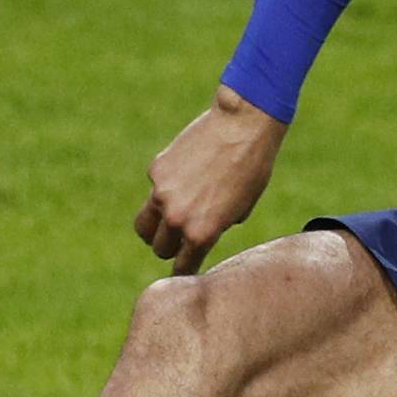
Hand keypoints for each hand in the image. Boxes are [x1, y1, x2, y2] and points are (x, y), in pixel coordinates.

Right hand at [135, 85, 287, 273]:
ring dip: (153, 228)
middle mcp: (177, 218)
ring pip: (144, 225)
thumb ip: (217, 226)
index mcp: (202, 233)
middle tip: (179, 241)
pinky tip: (187, 172)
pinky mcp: (156, 171)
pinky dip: (166, 188)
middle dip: (170, 248)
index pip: (182, 267)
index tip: (184, 271)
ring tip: (166, 220)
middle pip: (159, 248)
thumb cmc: (253, 167)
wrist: (242, 124)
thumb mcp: (241, 207)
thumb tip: (201, 233)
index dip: (184, 271)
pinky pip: (156, 189)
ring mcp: (162, 194)